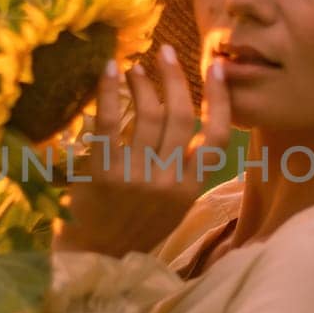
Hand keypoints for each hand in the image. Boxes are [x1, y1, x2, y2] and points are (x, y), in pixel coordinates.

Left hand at [52, 43, 231, 257]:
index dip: (220, 100)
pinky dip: (109, 91)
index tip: (217, 70)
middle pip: (180, 115)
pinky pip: (109, 121)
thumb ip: (183, 172)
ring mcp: (136, 176)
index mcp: (189, 189)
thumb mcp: (171, 208)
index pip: (217, 137)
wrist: (93, 260)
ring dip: (142, 82)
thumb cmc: (131, 232)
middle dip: (175, 76)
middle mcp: (167, 180)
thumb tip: (188, 126)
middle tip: (165, 51)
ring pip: (148, 114)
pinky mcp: (103, 173)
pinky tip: (108, 71)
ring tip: (133, 67)